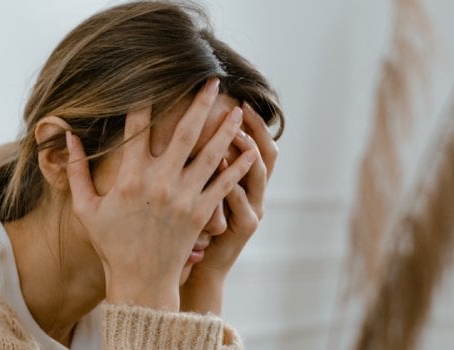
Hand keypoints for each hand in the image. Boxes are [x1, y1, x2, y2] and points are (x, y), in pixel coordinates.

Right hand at [65, 79, 257, 310]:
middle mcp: (160, 182)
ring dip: (225, 130)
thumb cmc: (111, 244)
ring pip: (211, 154)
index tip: (153, 79)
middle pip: (185, 132)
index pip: (137, 128)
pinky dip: (239, 167)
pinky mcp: (201, 213)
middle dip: (200, 103)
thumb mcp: (86, 208)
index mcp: (130, 178)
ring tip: (238, 110)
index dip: (145, 101)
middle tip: (212, 80)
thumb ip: (76, 171)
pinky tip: (250, 150)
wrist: (140, 281)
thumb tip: (69, 137)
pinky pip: (224, 185)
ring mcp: (184, 197)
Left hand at [180, 101, 277, 314]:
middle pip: (267, 153)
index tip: (238, 98)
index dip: (254, 122)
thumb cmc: (194, 226)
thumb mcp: (202, 191)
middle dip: (255, 128)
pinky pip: (241, 202)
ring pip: (257, 174)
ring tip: (232, 132)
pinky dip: (233, 184)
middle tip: (239, 107)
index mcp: (246, 180)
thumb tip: (187, 125)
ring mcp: (253, 209)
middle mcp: (255, 192)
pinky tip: (220, 167)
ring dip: (245, 152)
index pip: (257, 142)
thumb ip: (201, 163)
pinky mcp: (244, 227)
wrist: (199, 267)